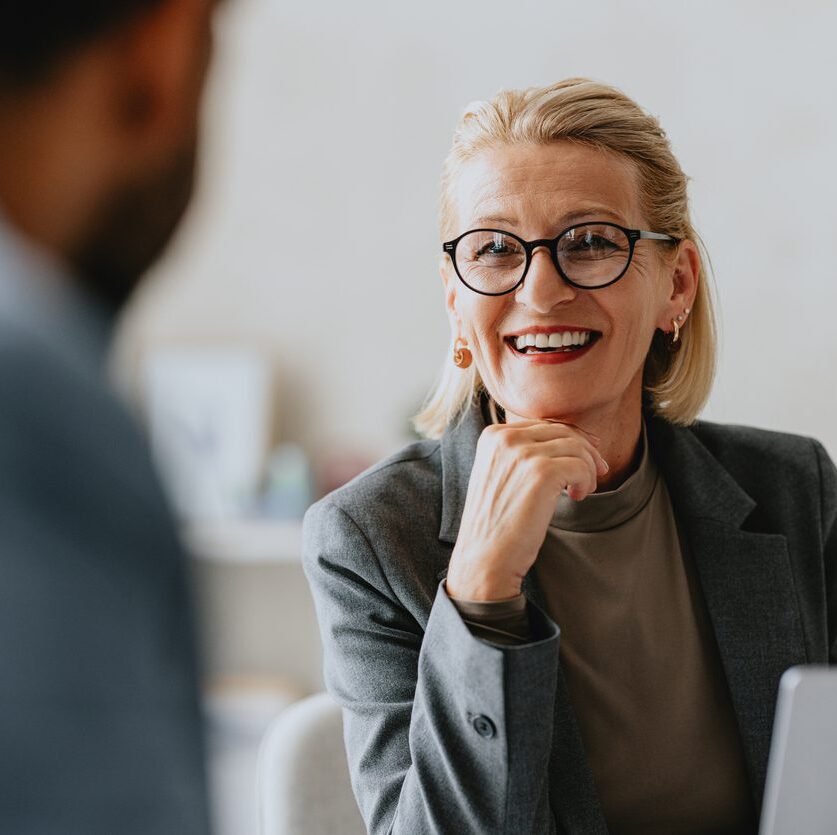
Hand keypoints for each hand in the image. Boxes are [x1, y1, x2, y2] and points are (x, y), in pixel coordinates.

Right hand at [445, 420, 608, 601]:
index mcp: (493, 435)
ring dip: (588, 469)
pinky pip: (581, 466)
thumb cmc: (497, 521)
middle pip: (563, 432)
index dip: (571, 439)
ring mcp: (523, 453)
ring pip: (576, 447)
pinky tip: (577, 497)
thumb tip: (572, 437)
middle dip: (587, 451)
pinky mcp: (542, 473)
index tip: (587, 456)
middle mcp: (505, 437)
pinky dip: (586, 482)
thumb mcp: (501, 474)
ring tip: (581, 491)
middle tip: (600, 472)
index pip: (544, 425)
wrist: (485, 557)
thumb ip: (523, 452)